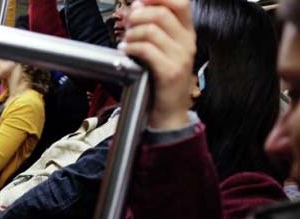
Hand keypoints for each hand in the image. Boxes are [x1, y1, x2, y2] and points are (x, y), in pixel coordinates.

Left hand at [119, 0, 195, 129]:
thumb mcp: (163, 50)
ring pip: (151, 31)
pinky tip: (125, 51)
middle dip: (137, 15)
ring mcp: (180, 57)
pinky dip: (131, 48)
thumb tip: (136, 6)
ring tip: (125, 41)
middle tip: (127, 24)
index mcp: (187, 33)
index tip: (139, 1)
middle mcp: (188, 42)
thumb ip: (154, 29)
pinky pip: (147, 50)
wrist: (169, 113)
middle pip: (161, 13)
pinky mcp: (170, 71)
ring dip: (131, 33)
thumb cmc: (161, 80)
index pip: (181, 2)